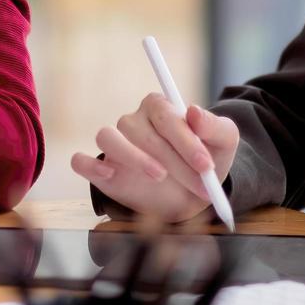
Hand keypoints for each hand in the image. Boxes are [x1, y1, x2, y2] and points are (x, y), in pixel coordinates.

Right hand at [69, 92, 240, 222]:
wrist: (191, 197)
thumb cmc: (204, 163)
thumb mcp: (223, 143)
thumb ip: (215, 126)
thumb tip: (193, 111)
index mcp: (159, 107)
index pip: (165, 114)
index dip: (185, 139)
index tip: (206, 164)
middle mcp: (133, 121)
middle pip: (142, 131)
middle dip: (174, 160)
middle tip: (200, 184)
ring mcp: (114, 144)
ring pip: (107, 137)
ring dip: (132, 157)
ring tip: (159, 176)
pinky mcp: (101, 170)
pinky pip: (81, 161)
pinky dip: (89, 165)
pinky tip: (108, 175)